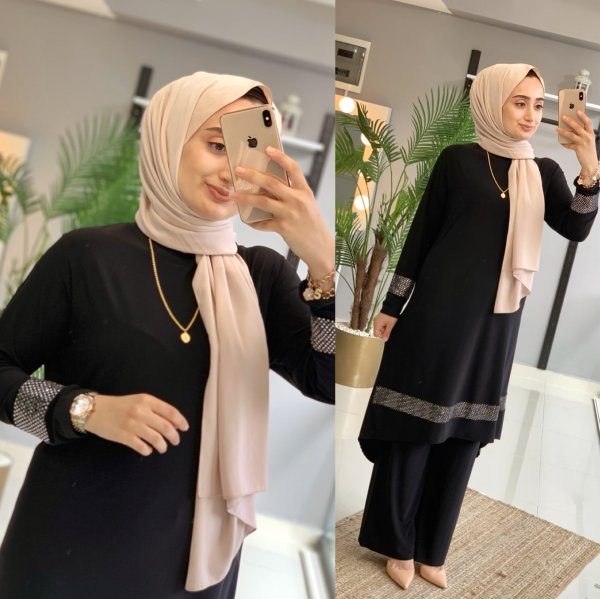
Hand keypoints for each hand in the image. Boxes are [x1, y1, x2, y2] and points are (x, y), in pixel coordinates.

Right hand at [84, 393, 188, 455]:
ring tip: (163, 448)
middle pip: (166, 427)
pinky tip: (148, 450)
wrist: (95, 410)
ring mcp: (132, 424)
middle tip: (176, 441)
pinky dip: (148, 450)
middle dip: (174, 436)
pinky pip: (142, 446)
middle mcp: (141, 411)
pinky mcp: (123, 436)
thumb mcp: (139, 401)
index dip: (180, 421)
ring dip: (163, 446)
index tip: (185, 428)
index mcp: (147, 400)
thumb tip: (173, 423)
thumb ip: (155, 410)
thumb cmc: (120, 406)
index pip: (170, 411)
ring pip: (156, 438)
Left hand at [230, 146, 334, 280]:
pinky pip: (263, 223)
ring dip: (246, 197)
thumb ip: (292, 193)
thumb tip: (268, 185)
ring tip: (234, 194)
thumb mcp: (307, 204)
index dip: (280, 157)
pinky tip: (247, 220)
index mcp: (305, 191)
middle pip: (271, 183)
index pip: (293, 168)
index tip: (267, 149)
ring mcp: (290, 214)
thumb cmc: (311, 224)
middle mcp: (298, 200)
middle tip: (239, 170)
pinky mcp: (283, 228)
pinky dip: (254, 222)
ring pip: (263, 201)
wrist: (320, 247)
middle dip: (253, 175)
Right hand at [373, 313, 397, 340]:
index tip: (387, 335)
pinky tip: (389, 323)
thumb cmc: (391, 316)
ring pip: (380, 328)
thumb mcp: (390, 325)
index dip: (381, 336)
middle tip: (390, 329)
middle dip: (384, 332)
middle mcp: (375, 322)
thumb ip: (387, 333)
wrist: (392, 306)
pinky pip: (381, 324)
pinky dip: (385, 325)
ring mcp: (377, 319)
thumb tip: (384, 340)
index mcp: (376, 324)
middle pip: (378, 331)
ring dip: (385, 328)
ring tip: (390, 325)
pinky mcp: (380, 318)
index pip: (376, 334)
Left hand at [557, 110, 598, 172]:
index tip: (577, 111)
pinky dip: (564, 143)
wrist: (591, 162)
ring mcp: (583, 142)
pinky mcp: (578, 148)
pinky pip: (568, 145)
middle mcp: (587, 137)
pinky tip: (561, 142)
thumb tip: (571, 129)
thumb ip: (582, 134)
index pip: (588, 122)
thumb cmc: (588, 150)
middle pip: (578, 127)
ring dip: (563, 131)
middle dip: (570, 121)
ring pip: (571, 135)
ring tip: (557, 129)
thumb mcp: (588, 140)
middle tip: (563, 117)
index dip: (583, 116)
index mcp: (591, 133)